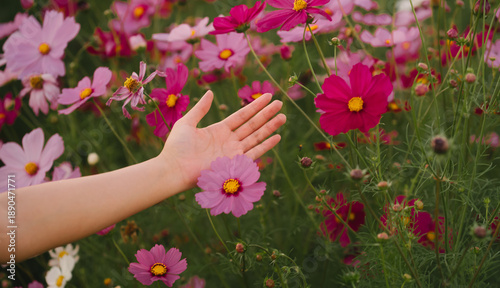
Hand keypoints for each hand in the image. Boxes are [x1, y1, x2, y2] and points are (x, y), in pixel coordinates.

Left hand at [159, 90, 285, 188]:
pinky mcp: (234, 163)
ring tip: (283, 117)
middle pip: (252, 124)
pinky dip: (266, 145)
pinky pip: (254, 153)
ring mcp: (233, 152)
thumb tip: (210, 93)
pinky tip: (277, 136)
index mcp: (219, 130)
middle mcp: (229, 140)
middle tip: (280, 103)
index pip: (242, 115)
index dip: (255, 106)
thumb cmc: (177, 147)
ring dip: (270, 127)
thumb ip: (200, 109)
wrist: (174, 169)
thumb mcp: (187, 122)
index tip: (267, 96)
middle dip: (266, 114)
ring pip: (256, 136)